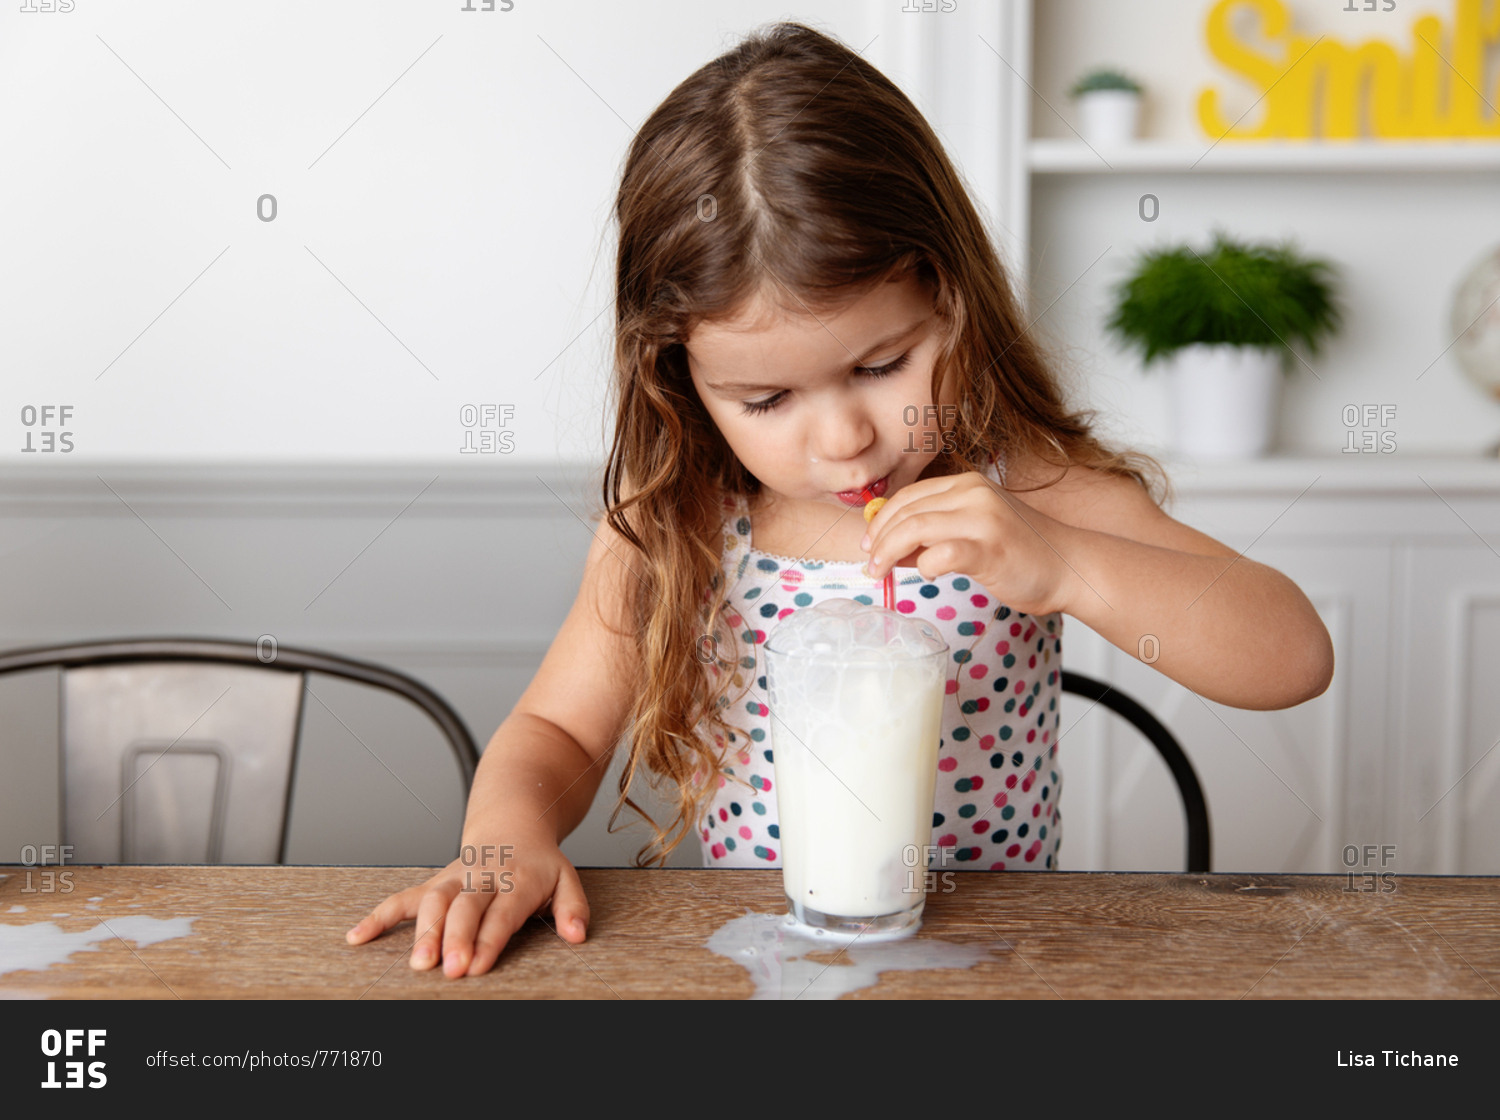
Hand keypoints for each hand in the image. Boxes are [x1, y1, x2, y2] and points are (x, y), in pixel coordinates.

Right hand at [345, 836, 588, 977]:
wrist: (512, 823)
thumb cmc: (539, 862)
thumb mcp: (567, 878)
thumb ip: (572, 908)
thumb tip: (577, 935)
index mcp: (518, 878)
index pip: (502, 912)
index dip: (489, 938)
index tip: (478, 966)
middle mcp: (483, 876)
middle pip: (465, 906)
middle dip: (455, 937)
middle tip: (449, 969)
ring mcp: (454, 878)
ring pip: (432, 899)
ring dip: (422, 930)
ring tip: (417, 963)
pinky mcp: (434, 882)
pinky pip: (402, 898)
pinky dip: (378, 916)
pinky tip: (356, 938)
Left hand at [858, 471, 1076, 615]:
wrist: (1070, 566)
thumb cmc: (1021, 552)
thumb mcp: (973, 532)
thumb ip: (933, 536)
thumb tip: (888, 550)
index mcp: (966, 484)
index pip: (908, 496)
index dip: (880, 521)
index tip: (868, 544)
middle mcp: (973, 493)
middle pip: (906, 512)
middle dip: (878, 540)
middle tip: (869, 565)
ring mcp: (983, 518)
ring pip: (916, 528)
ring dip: (889, 553)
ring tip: (880, 573)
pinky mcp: (990, 548)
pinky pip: (941, 554)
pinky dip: (924, 566)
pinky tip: (926, 574)